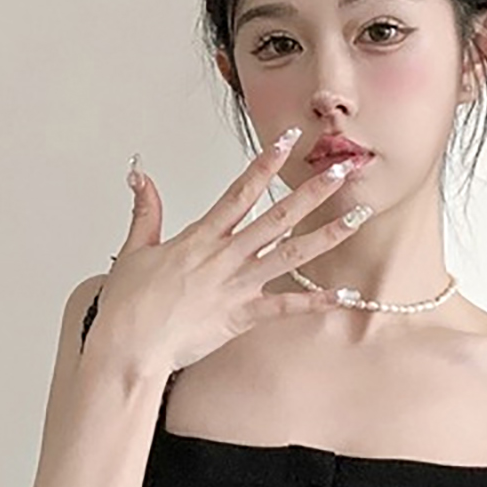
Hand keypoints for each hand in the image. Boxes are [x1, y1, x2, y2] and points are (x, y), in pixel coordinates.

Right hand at [87, 129, 374, 379]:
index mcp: (201, 237)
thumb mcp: (134, 250)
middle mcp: (225, 257)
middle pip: (277, 216)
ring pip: (290, 255)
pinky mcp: (241, 317)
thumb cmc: (128, 305)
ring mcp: (236, 286)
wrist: (129, 346)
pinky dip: (316, 302)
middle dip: (313, 191)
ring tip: (358, 218)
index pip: (241, 191)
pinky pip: (285, 307)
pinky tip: (345, 295)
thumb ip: (145, 211)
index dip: (267, 162)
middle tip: (343, 169)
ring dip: (327, 235)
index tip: (290, 139)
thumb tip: (140, 176)